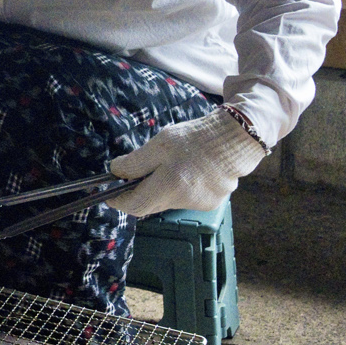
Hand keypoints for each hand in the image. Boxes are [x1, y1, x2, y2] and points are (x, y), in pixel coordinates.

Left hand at [107, 107, 267, 216]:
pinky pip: (186, 200)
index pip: (135, 206)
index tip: (109, 195)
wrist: (237, 139)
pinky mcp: (213, 203)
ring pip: (168, 202)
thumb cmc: (196, 138)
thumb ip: (136, 161)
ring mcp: (201, 205)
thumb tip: (115, 172)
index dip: (118, 201)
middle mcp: (185, 201)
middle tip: (136, 175)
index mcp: (170, 185)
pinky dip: (180, 188)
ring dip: (161, 189)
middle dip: (140, 192)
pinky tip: (189, 171)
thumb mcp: (160, 144)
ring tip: (171, 166)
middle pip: (151, 205)